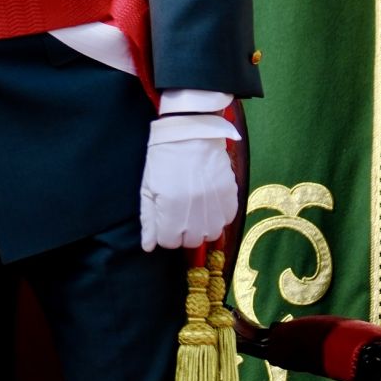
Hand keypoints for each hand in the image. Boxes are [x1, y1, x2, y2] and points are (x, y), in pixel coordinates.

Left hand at [139, 113, 240, 251]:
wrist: (191, 133)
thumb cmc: (163, 159)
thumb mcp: (148, 188)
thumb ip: (148, 220)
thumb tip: (148, 247)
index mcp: (171, 208)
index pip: (169, 242)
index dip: (164, 235)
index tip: (163, 223)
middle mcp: (196, 211)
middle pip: (191, 241)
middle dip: (182, 233)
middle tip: (177, 215)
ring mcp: (216, 204)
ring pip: (211, 234)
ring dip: (201, 227)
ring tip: (193, 210)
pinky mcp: (231, 196)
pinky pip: (227, 219)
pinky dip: (218, 216)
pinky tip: (208, 203)